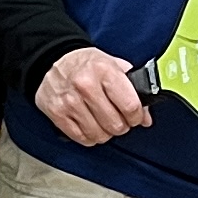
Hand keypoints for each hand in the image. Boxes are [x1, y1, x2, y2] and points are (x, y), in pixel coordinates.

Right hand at [34, 46, 152, 149]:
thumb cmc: (85, 63)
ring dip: (105, 133)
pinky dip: (89, 136)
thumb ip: (133, 89)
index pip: (130, 106)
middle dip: (122, 126)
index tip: (135, 117)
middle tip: (119, 119)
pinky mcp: (57, 113)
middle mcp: (86, 86)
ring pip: (99, 135)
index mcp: (104, 71)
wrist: (51, 59)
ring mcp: (70, 101)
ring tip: (103, 121)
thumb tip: (145, 117)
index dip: (137, 116)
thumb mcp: (113, 65)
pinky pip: (82, 138)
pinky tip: (90, 125)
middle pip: (115, 124)